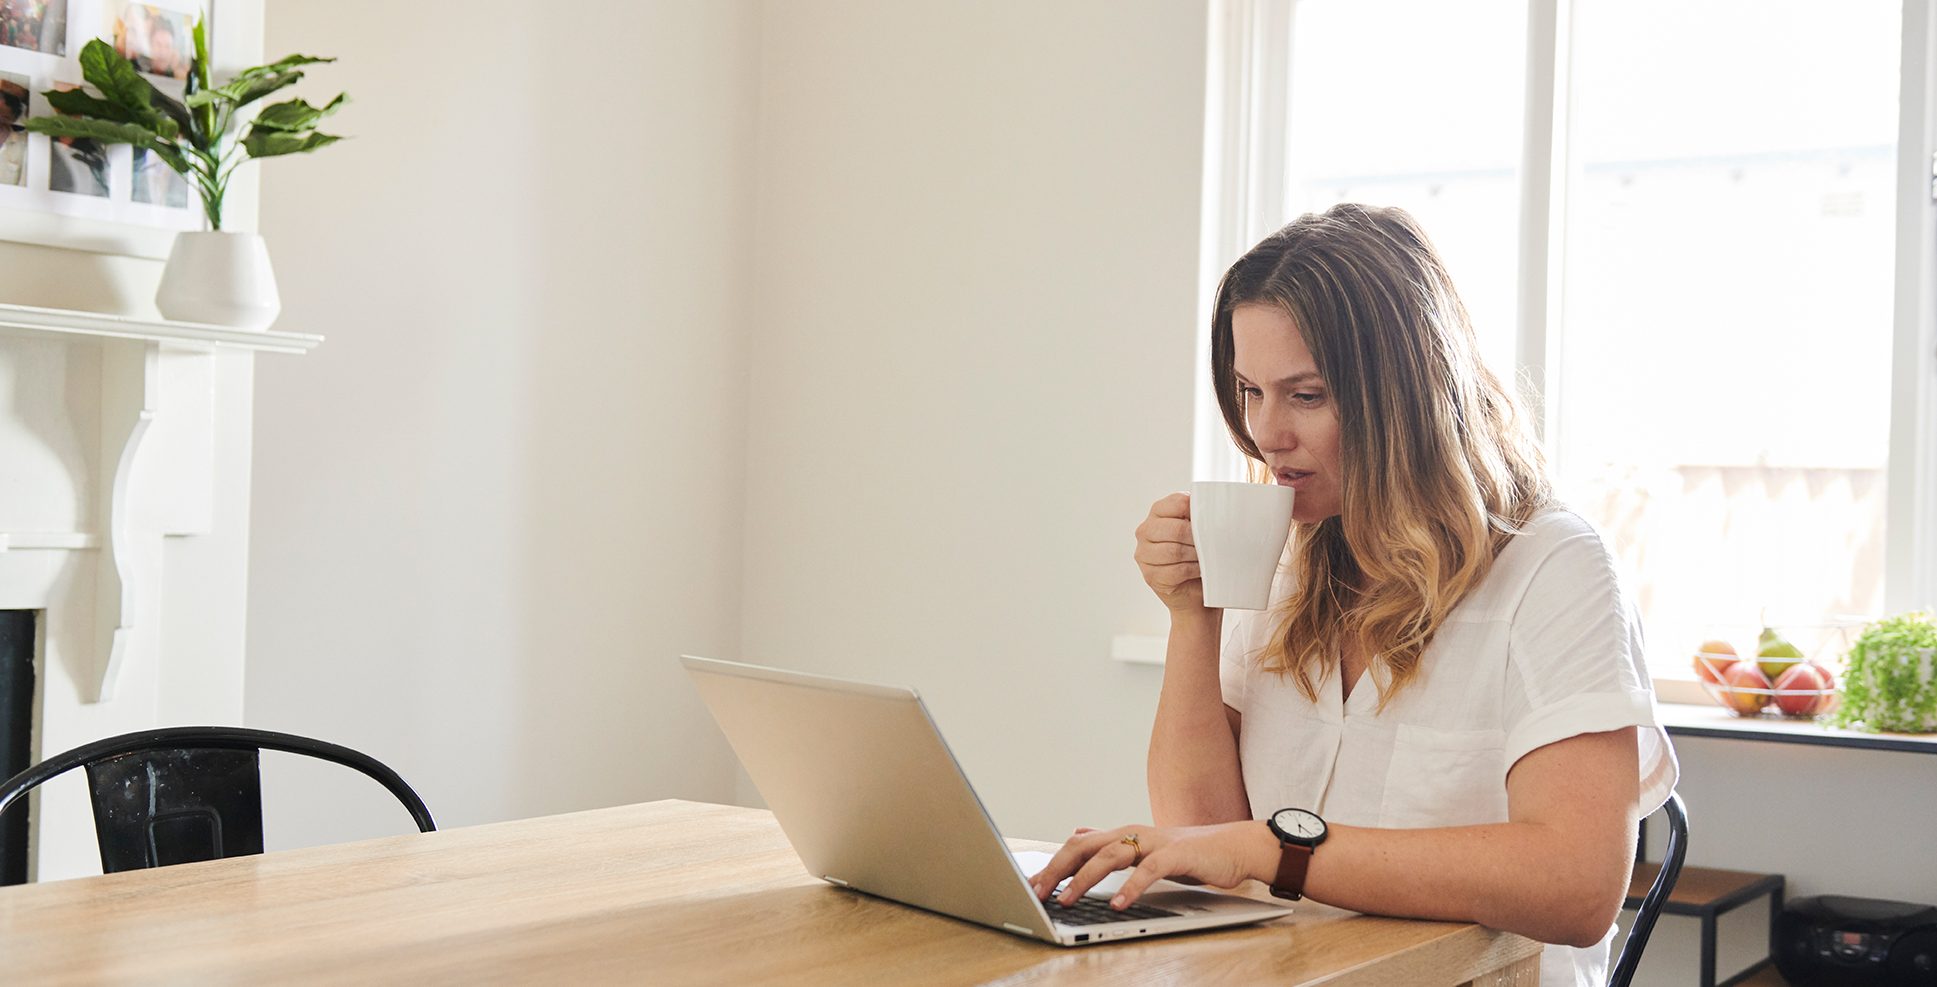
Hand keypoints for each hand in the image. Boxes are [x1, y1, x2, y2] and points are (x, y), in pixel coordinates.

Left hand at [1027, 821, 1273, 910]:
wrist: (1233, 847)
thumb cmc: (1188, 851)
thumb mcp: (1142, 847)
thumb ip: (1110, 842)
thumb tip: (1077, 832)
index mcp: (1121, 834)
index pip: (1076, 846)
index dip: (1051, 864)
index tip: (1029, 885)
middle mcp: (1133, 834)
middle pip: (1084, 847)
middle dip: (1056, 870)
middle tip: (1035, 893)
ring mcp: (1155, 842)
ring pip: (1110, 856)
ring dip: (1084, 879)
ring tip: (1066, 900)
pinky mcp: (1177, 855)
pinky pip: (1150, 870)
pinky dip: (1132, 887)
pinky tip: (1119, 905)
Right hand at [1136, 493, 1208, 612]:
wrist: (1194, 589)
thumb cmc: (1198, 555)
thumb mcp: (1199, 529)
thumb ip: (1201, 515)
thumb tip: (1220, 507)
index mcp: (1158, 511)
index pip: (1177, 502)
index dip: (1197, 512)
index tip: (1211, 521)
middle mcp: (1146, 530)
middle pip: (1176, 529)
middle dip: (1197, 539)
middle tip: (1211, 545)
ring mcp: (1144, 554)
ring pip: (1175, 551)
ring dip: (1196, 556)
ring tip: (1206, 558)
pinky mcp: (1150, 575)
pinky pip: (1176, 571)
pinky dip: (1193, 570)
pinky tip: (1200, 570)